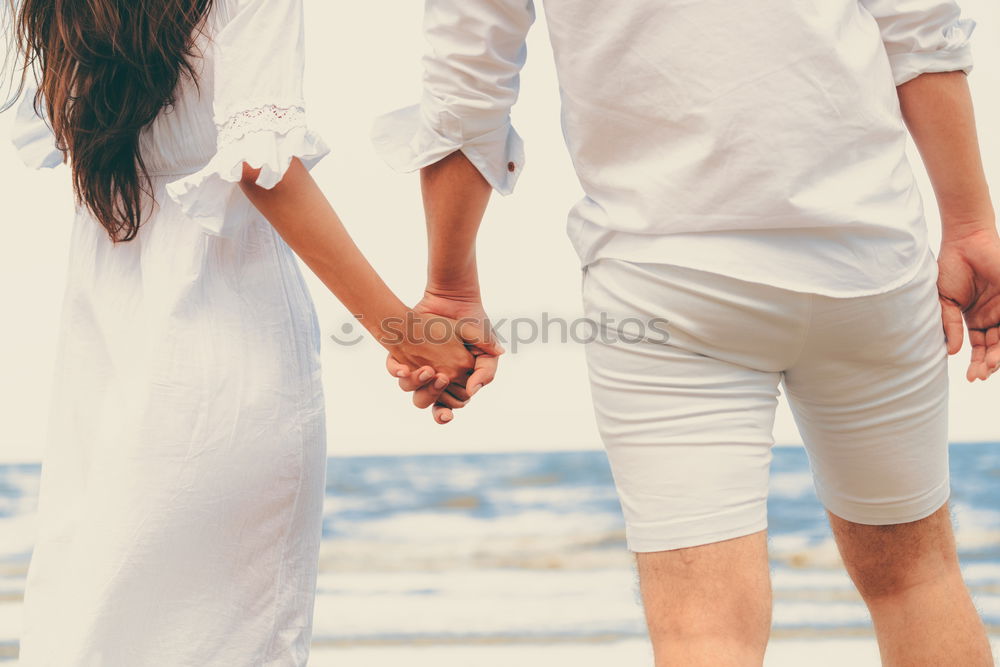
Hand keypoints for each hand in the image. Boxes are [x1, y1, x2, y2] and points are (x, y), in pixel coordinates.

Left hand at [386, 291, 503, 423]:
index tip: (445, 412)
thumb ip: (486, 370)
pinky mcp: (403, 355)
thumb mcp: (485, 346)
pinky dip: (397, 370)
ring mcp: (418, 367)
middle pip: (429, 402)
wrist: (452, 299)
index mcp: (456, 380)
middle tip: (440, 378)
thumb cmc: (472, 322)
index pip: (449, 406)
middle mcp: (435, 377)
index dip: (444, 413)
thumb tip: (472, 390)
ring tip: (427, 370)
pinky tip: (403, 367)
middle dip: (432, 395)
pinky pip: (395, 370)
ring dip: (416, 384)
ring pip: (409, 388)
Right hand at [937, 224, 999, 380]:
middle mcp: (992, 316)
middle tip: (981, 375)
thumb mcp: (944, 302)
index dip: (977, 362)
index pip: (979, 346)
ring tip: (990, 367)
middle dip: (989, 363)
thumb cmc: (950, 267)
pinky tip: (998, 353)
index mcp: (975, 318)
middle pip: (994, 347)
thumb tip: (951, 351)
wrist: (964, 243)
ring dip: (999, 355)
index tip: (971, 376)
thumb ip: (949, 325)